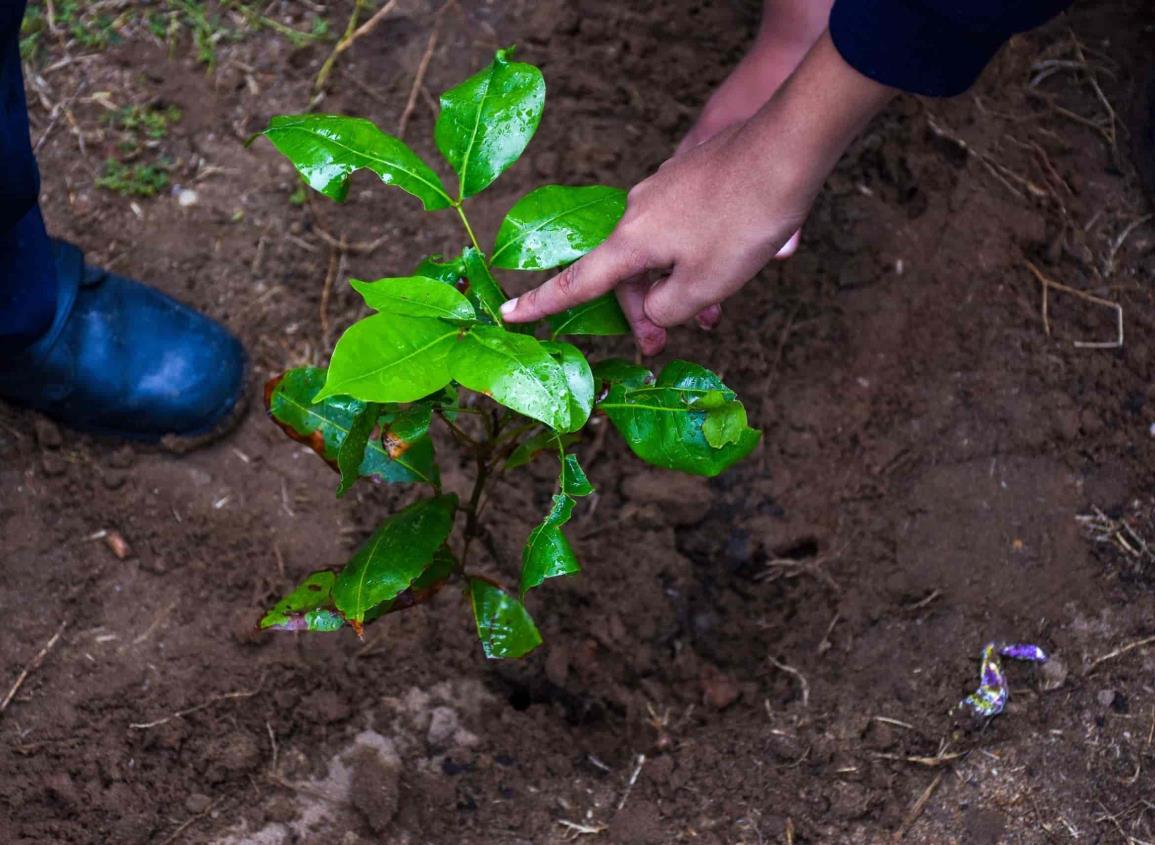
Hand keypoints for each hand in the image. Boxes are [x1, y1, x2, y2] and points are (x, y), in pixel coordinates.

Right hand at [500, 32, 894, 354]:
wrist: (786, 147)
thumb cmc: (744, 220)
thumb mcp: (704, 284)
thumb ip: (668, 309)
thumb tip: (655, 309)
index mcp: (630, 241)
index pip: (577, 282)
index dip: (542, 305)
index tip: (508, 314)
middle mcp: (637, 211)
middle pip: (625, 274)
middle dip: (643, 312)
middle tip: (664, 345)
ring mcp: (663, 190)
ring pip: (656, 253)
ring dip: (675, 287)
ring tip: (711, 314)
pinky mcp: (689, 179)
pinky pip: (678, 230)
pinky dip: (690, 258)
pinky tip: (724, 269)